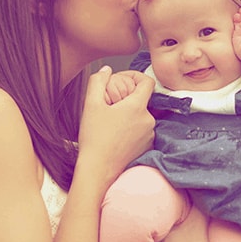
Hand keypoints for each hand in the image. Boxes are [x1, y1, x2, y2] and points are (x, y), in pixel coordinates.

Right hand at [76, 66, 154, 184]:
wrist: (98, 171)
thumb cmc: (94, 138)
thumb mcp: (90, 105)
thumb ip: (97, 82)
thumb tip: (107, 70)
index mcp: (137, 107)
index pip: (148, 82)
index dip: (135, 76)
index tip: (123, 80)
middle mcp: (148, 120)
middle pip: (142, 100)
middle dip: (127, 99)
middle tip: (109, 105)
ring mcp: (150, 135)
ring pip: (141, 116)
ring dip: (129, 115)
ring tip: (110, 123)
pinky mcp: (147, 147)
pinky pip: (141, 131)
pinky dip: (131, 129)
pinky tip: (116, 136)